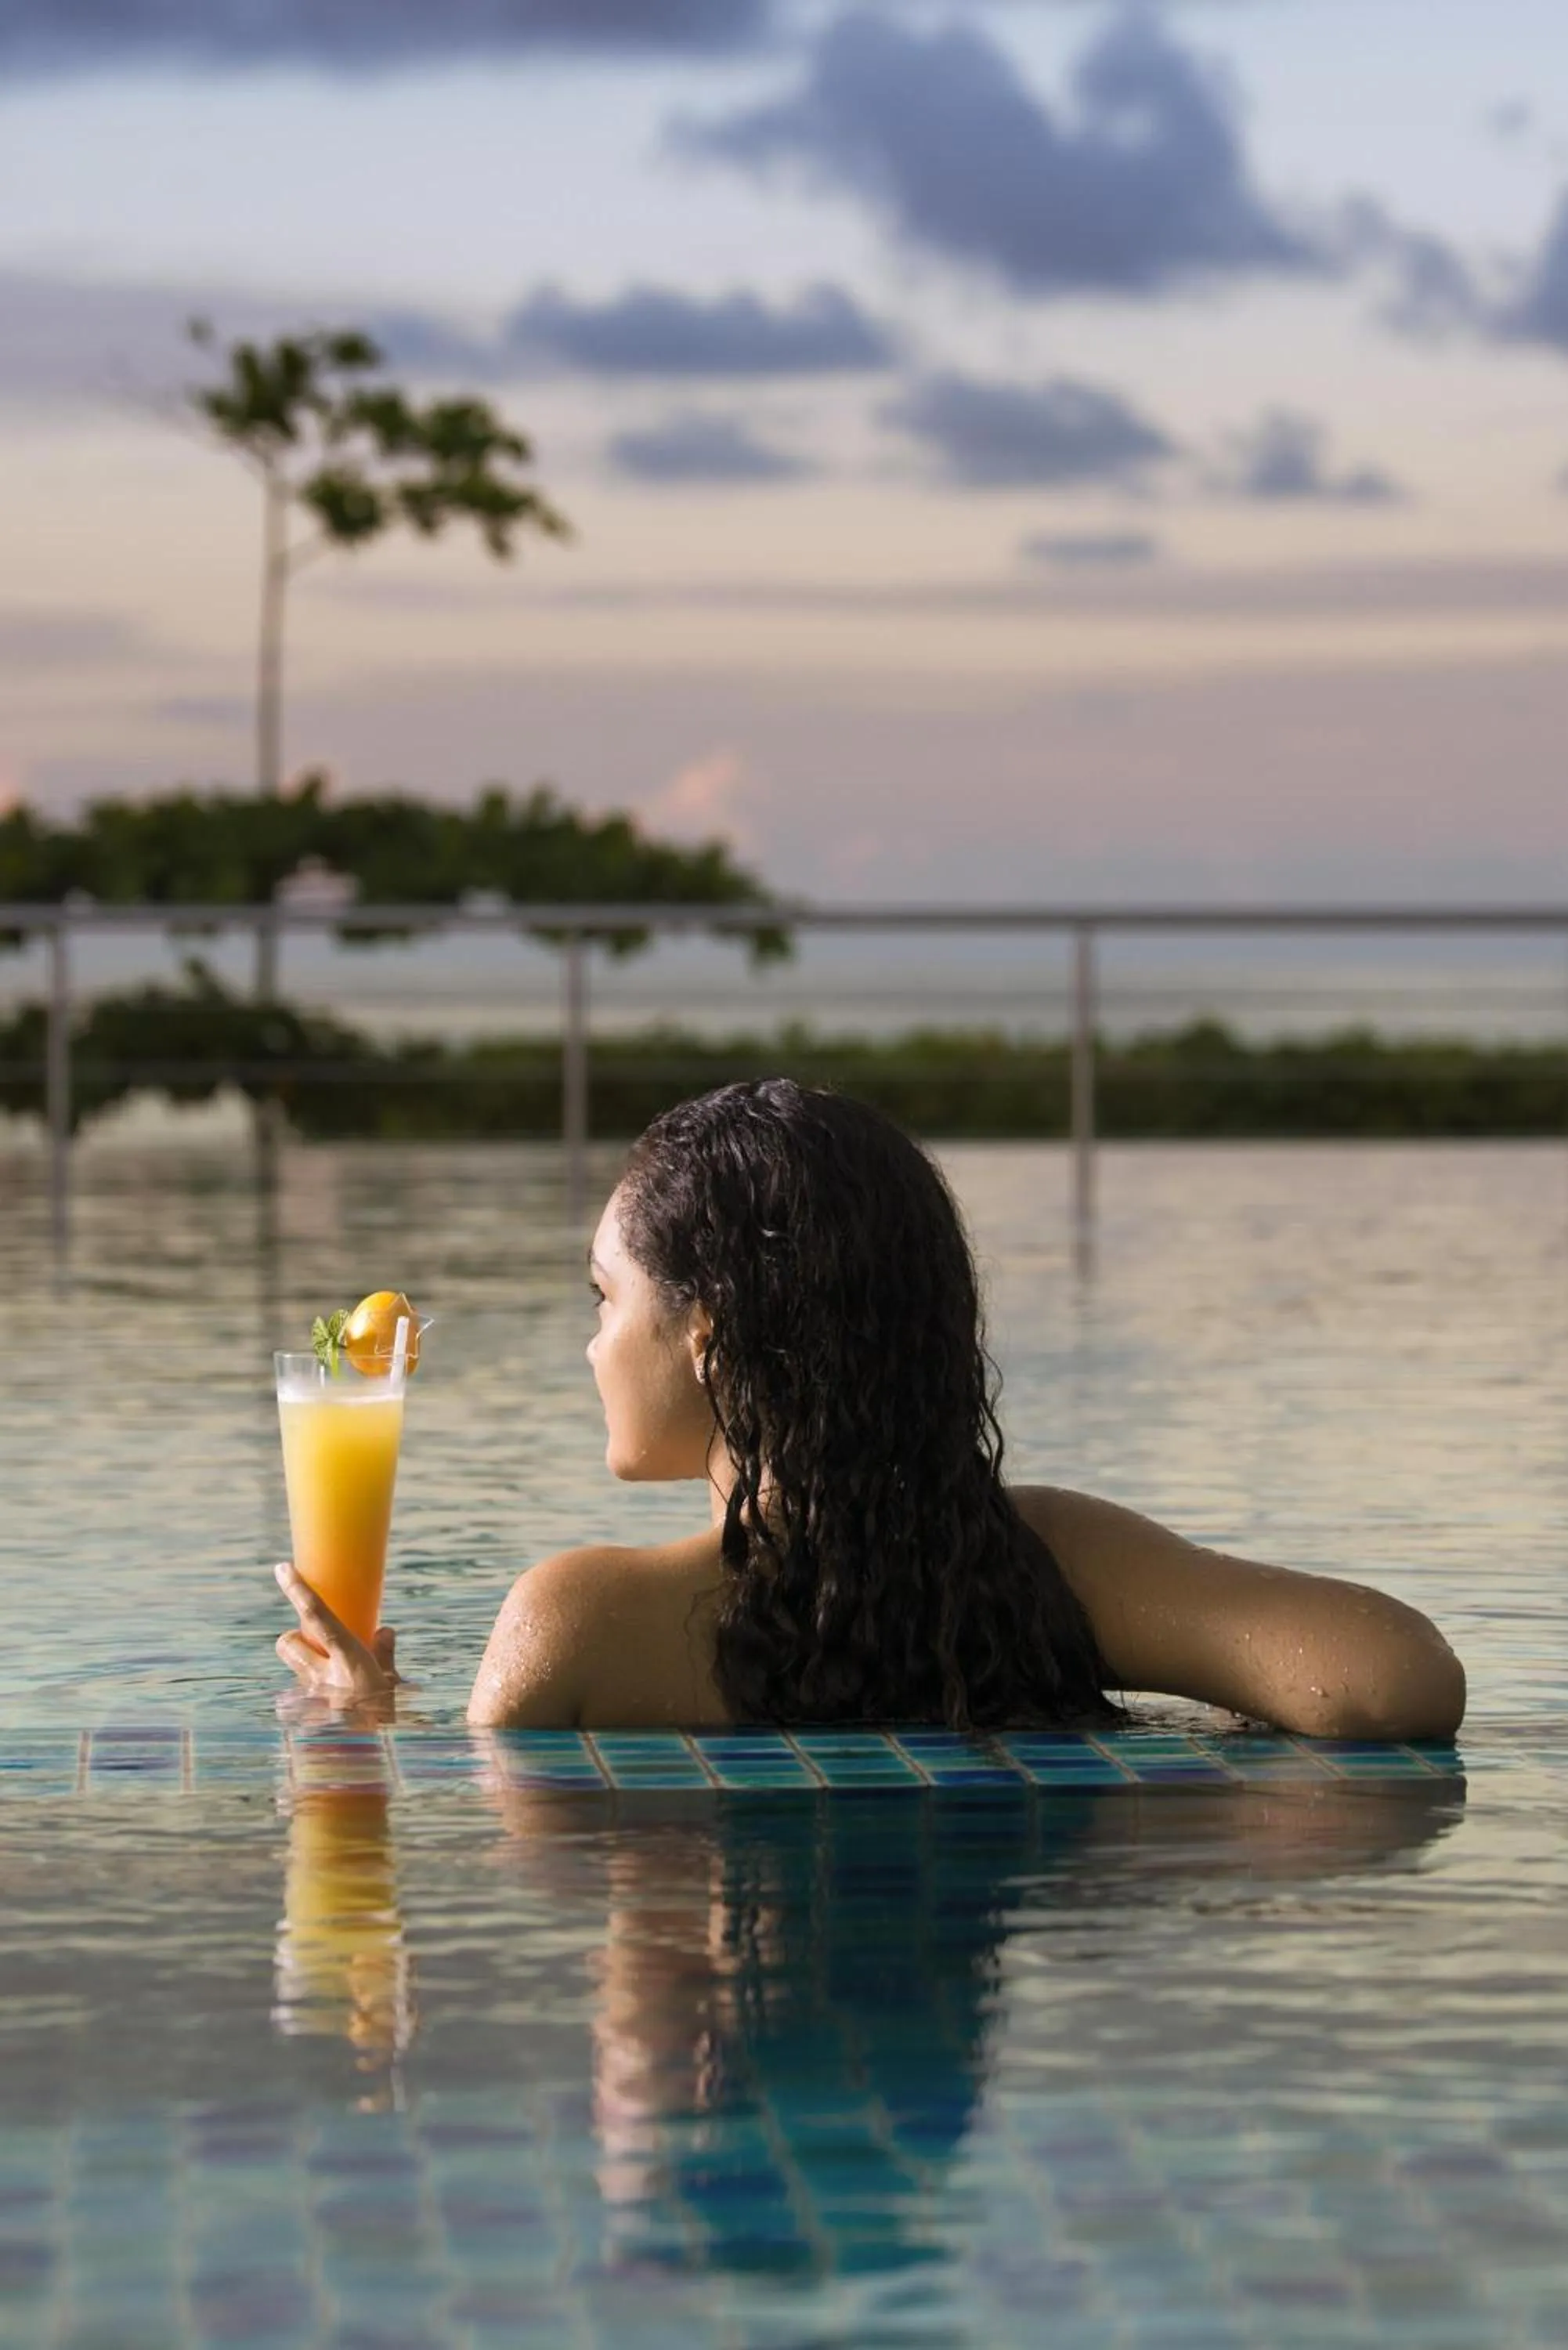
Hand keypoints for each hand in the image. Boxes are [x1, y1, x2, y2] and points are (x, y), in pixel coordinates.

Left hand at [274, 1561, 399, 1714]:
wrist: (364, 1766)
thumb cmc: (384, 1724)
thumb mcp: (391, 1686)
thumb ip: (385, 1656)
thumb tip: (385, 1631)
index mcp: (347, 1660)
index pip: (318, 1617)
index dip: (298, 1590)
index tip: (282, 1568)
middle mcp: (321, 1675)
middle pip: (287, 1642)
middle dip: (295, 1639)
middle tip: (315, 1647)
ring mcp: (308, 1699)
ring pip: (291, 1669)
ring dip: (304, 1669)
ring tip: (327, 1684)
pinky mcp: (301, 1719)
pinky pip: (297, 1701)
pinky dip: (308, 1704)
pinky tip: (326, 1718)